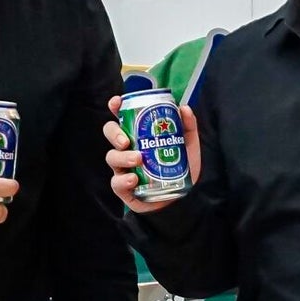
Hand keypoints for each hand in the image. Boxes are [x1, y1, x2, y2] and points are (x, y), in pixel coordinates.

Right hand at [104, 95, 200, 215]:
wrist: (184, 197)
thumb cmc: (181, 167)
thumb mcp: (189, 145)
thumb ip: (188, 126)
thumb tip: (184, 108)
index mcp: (138, 134)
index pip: (122, 116)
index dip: (115, 107)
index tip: (116, 103)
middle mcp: (127, 149)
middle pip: (110, 134)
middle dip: (114, 134)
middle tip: (126, 140)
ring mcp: (123, 168)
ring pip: (112, 157)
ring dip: (122, 157)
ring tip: (137, 159)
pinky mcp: (125, 189)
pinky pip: (116, 183)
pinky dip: (123, 180)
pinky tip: (134, 179)